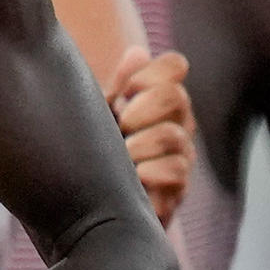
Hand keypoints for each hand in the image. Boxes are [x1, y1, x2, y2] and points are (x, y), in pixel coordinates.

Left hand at [108, 47, 196, 226]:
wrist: (90, 217)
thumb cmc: (92, 159)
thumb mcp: (97, 119)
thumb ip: (115, 88)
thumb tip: (137, 51)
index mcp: (157, 100)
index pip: (174, 67)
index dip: (153, 71)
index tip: (127, 90)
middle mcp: (175, 123)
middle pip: (176, 96)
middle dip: (146, 106)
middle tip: (123, 122)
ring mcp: (179, 157)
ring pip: (175, 135)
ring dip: (143, 142)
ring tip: (124, 154)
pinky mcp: (176, 191)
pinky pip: (176, 172)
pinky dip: (151, 172)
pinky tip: (134, 177)